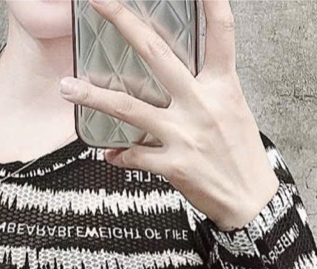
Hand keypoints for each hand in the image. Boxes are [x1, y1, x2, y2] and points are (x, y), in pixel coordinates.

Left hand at [59, 0, 279, 230]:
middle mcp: (202, 103)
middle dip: (124, 23)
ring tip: (66, 87)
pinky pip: (134, 155)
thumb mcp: (232, 109)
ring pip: (130, 109)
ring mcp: (185, 134)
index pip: (221, 32)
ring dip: (94, 97)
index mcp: (221, 85)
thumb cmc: (239, 152)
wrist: (250, 200)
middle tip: (97, 2)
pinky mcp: (174, 165)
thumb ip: (205, 87)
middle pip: (157, 54)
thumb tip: (173, 77)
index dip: (211, 2)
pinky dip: (118, 154)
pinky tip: (108, 153)